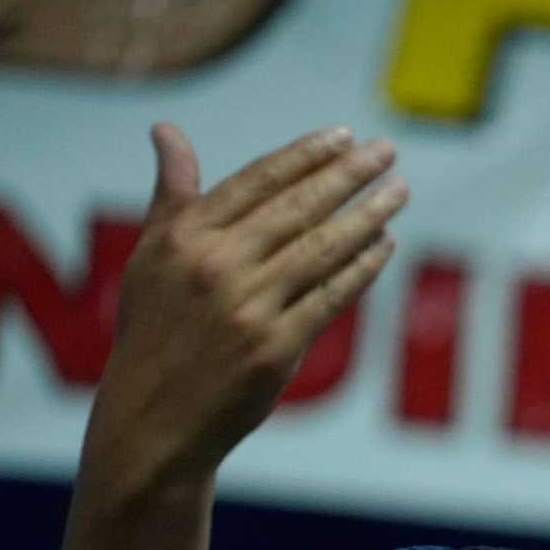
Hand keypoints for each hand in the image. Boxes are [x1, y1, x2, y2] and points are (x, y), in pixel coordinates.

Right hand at [84, 122, 407, 488]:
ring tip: (398, 192)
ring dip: (369, 216)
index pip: (258, 180)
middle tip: (388, 151)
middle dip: (349, 175)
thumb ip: (172, 195)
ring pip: (322, 248)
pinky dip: (362, 267)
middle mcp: (216, 266)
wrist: (154, 418)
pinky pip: (332, 296)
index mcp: (184, 238)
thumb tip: (166, 131)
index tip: (344, 136)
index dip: (306, 155)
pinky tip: (384, 244)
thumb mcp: (151, 258)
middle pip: (298, 207)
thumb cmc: (156, 332)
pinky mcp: (277, 348)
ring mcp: (248, 308)